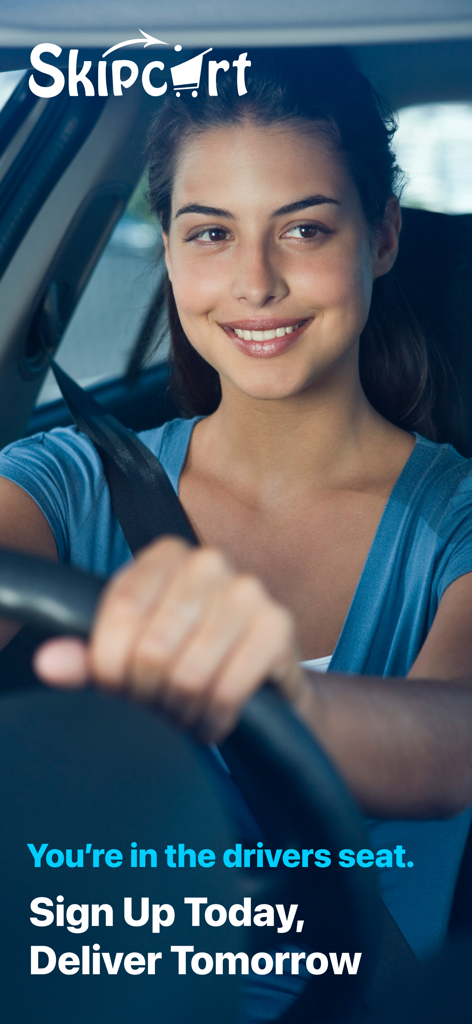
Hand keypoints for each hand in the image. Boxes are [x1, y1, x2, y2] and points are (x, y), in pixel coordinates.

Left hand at [34, 537, 305, 741]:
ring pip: (188, 675)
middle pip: (152, 649)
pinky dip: (212, 720)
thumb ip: (90, 658)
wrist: (264, 676)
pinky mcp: (278, 626)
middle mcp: (209, 562)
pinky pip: (227, 691)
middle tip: (156, 707)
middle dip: (148, 696)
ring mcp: (249, 590)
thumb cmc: (189, 656)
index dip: (110, 667)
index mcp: (166, 555)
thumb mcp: (134, 650)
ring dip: (180, 712)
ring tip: (182, 714)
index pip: (121, 611)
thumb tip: (50, 665)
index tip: (117, 689)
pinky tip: (210, 721)